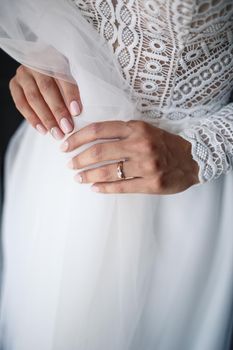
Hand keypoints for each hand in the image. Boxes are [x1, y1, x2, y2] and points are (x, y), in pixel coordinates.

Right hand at [9, 65, 81, 139]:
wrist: (43, 71)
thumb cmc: (64, 77)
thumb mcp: (72, 76)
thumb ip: (75, 89)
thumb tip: (80, 112)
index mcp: (54, 58)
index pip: (62, 77)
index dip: (70, 95)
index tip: (77, 112)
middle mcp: (36, 63)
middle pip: (47, 89)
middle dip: (58, 111)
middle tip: (67, 128)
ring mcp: (23, 74)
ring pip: (33, 98)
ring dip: (46, 118)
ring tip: (57, 134)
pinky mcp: (14, 84)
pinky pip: (21, 104)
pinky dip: (32, 119)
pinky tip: (43, 130)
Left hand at [61, 120, 199, 193]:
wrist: (193, 158)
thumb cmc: (165, 143)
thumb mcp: (145, 130)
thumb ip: (122, 132)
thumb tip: (92, 141)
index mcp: (136, 128)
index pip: (99, 130)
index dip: (78, 137)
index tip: (65, 145)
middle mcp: (140, 144)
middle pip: (99, 152)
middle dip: (79, 159)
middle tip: (70, 164)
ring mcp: (146, 165)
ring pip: (108, 171)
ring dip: (88, 176)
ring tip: (78, 178)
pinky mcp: (151, 183)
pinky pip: (121, 187)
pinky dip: (105, 188)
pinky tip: (95, 188)